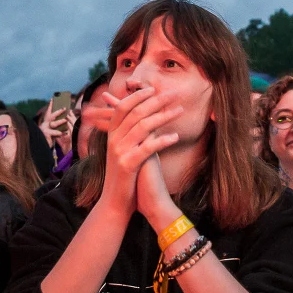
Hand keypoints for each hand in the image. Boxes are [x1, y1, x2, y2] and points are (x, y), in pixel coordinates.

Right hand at [43, 104, 74, 153]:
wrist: (43, 148)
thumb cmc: (50, 138)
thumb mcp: (53, 130)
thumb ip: (57, 124)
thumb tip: (65, 118)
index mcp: (46, 122)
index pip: (48, 112)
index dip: (50, 105)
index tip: (53, 98)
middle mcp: (44, 124)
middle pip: (51, 116)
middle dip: (58, 111)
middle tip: (64, 108)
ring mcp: (44, 129)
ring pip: (53, 123)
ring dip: (60, 121)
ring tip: (66, 120)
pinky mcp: (46, 135)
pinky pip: (54, 132)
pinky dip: (60, 133)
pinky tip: (65, 133)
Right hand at [94, 87, 182, 219]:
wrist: (114, 203)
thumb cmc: (125, 176)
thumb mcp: (123, 151)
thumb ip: (130, 134)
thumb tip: (143, 117)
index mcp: (111, 134)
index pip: (123, 107)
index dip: (138, 96)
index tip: (154, 88)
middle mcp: (113, 140)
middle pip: (135, 112)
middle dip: (156, 100)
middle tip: (174, 93)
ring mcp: (119, 152)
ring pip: (142, 126)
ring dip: (164, 116)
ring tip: (180, 110)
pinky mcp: (127, 165)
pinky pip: (147, 148)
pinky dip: (162, 140)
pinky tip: (175, 136)